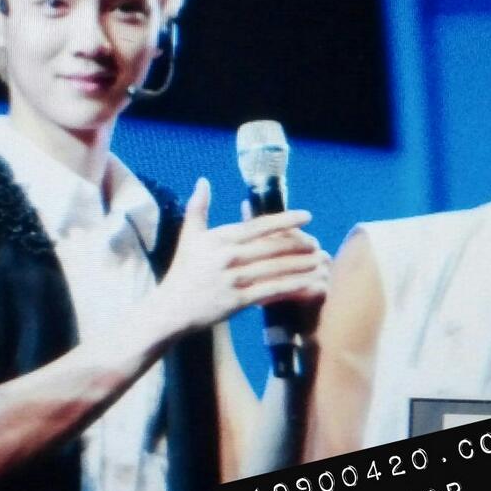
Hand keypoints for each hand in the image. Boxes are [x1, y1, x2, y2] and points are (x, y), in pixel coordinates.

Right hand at [153, 177, 329, 334]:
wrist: (171, 309)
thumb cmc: (182, 271)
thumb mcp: (188, 236)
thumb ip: (198, 208)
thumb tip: (203, 181)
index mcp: (219, 238)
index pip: (259, 225)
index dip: (286, 220)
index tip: (307, 216)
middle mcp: (228, 257)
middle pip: (273, 247)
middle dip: (299, 244)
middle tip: (316, 243)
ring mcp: (234, 279)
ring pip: (276, 269)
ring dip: (301, 264)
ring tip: (319, 261)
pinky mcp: (238, 301)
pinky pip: (271, 291)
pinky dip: (292, 287)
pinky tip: (308, 283)